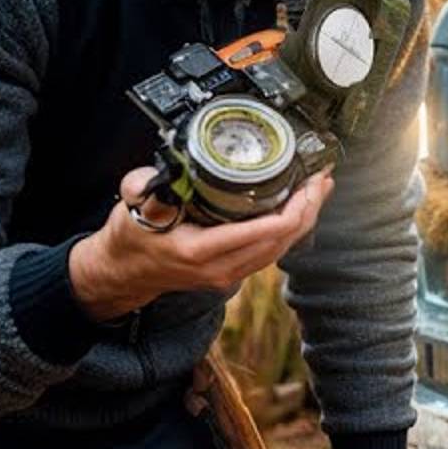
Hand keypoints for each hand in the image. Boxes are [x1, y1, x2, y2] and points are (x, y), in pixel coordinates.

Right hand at [68, 168, 333, 319]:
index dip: (294, 208)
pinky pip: (272, 251)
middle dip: (308, 208)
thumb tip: (159, 174)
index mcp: (200, 251)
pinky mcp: (234, 272)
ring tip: (320, 187)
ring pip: (282, 248)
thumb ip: (143, 189)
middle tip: (322, 177)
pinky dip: (290, 229)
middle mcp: (221, 268)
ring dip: (305, 217)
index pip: (263, 233)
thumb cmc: (131, 237)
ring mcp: (230, 274)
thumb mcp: (132, 209)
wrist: (125, 271)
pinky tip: (301, 208)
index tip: (308, 182)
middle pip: (282, 241)